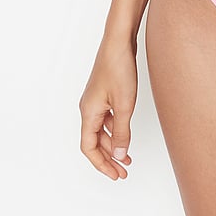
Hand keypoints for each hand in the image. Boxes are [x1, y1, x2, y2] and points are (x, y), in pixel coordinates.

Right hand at [79, 35, 137, 179]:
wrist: (119, 40)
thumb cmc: (119, 68)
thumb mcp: (124, 104)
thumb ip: (122, 132)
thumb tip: (118, 155)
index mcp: (88, 113)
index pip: (89, 148)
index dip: (101, 164)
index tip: (116, 175)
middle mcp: (88, 108)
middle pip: (94, 141)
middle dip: (107, 158)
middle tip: (123, 171)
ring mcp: (95, 99)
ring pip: (100, 130)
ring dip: (112, 144)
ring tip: (127, 156)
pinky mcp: (104, 92)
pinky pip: (105, 118)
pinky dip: (114, 129)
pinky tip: (124, 133)